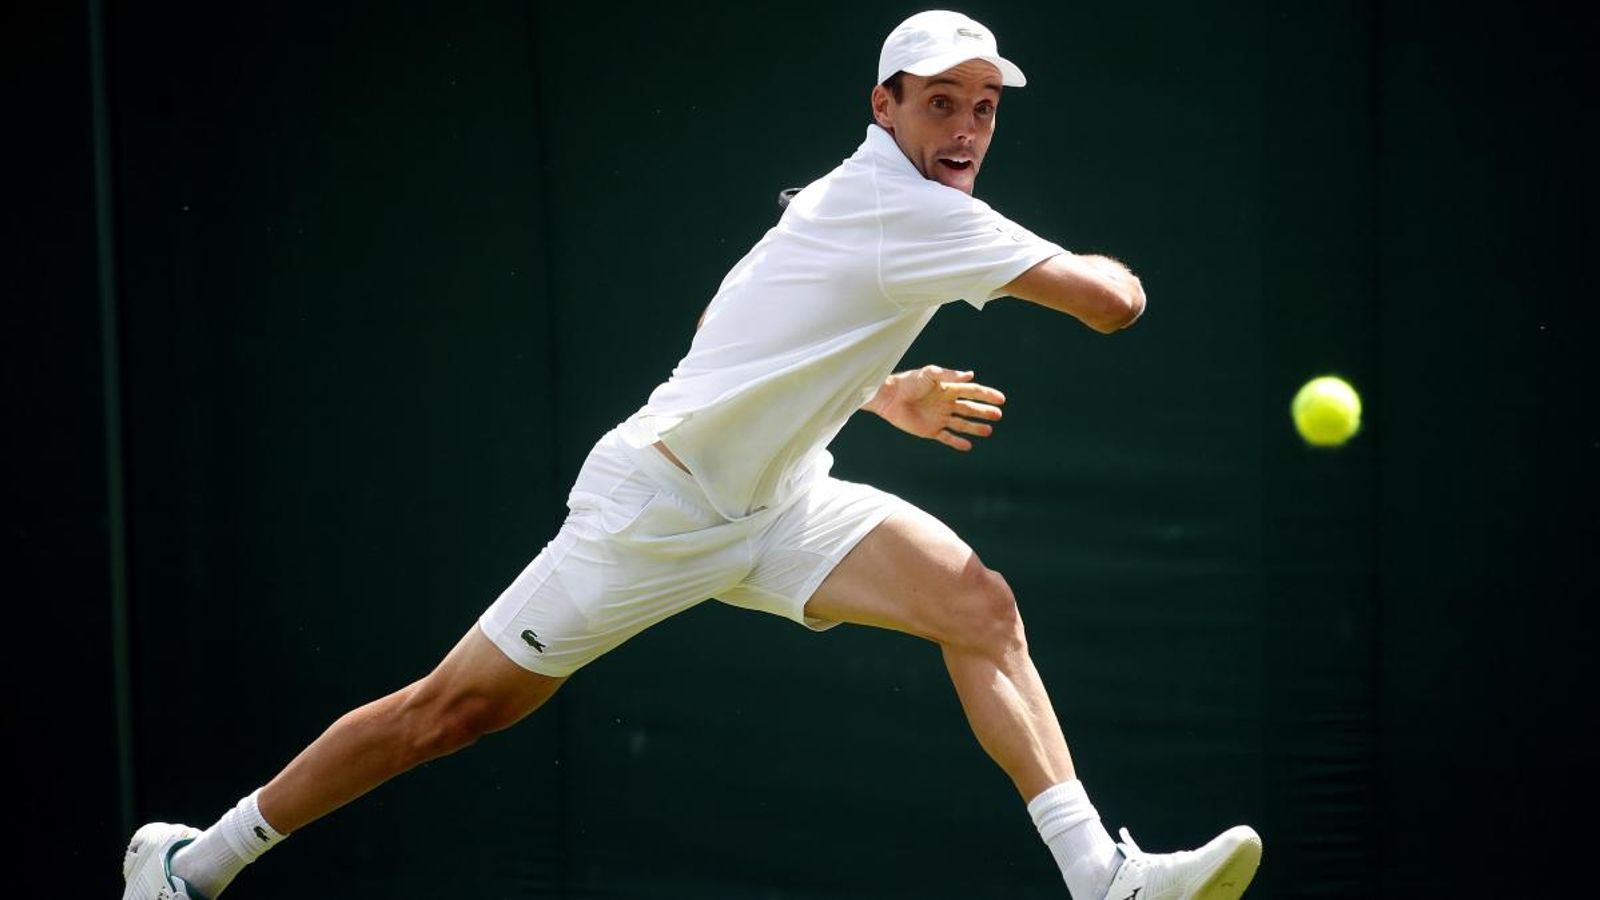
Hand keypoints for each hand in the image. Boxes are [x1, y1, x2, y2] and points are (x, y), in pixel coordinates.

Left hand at [865, 365, 1005, 451]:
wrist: (889, 398)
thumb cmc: (908, 382)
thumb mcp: (929, 374)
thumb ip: (949, 375)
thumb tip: (970, 375)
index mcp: (948, 389)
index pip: (972, 392)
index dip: (986, 395)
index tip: (1000, 399)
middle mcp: (946, 404)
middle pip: (970, 409)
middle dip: (984, 412)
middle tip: (998, 415)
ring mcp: (939, 418)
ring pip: (962, 424)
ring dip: (975, 428)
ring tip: (988, 431)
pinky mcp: (930, 430)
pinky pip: (947, 438)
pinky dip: (957, 442)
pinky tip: (968, 445)